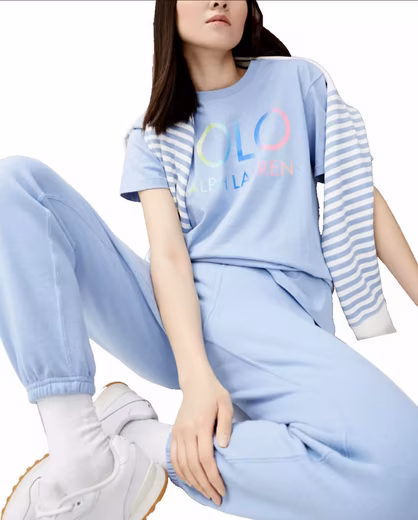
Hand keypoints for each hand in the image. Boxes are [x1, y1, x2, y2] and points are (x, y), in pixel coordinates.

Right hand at [169, 366, 232, 505]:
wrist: (195, 381)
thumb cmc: (213, 392)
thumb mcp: (226, 404)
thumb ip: (226, 425)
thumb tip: (224, 446)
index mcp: (201, 425)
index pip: (205, 458)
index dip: (213, 477)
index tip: (222, 489)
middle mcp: (186, 431)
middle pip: (194, 466)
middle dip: (205, 486)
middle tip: (216, 498)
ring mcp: (178, 433)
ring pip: (183, 465)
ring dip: (194, 483)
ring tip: (206, 494)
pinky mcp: (173, 433)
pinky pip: (174, 458)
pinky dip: (181, 473)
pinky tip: (190, 482)